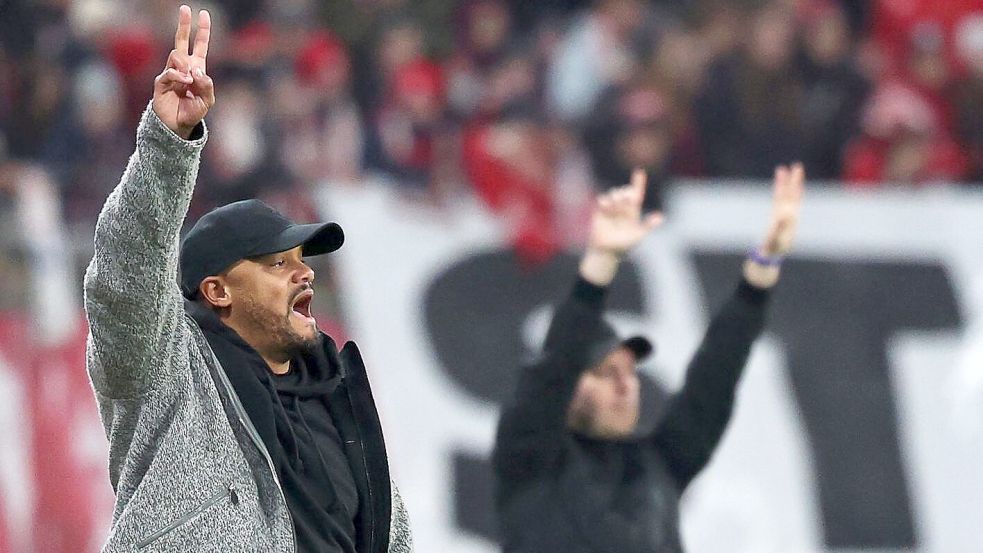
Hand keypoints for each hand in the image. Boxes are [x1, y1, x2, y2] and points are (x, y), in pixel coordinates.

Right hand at [152, 6, 214, 138]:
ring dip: (186, 66)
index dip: (202, 31)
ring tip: (189, 82)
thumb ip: (206, 84)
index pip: (200, 46)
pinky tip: (185, 83)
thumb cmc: (193, 112)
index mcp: (196, 69)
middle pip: (181, 41)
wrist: (178, 126)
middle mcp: (182, 67)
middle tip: (185, 8)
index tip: (204, 14)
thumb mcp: (207, 99)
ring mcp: (171, 73)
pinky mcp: (161, 82)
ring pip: (177, 56)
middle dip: (184, 25)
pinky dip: (179, 76)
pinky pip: (170, 72)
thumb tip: (196, 70)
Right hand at [579, 169, 663, 285]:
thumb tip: (660, 217)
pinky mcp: (600, 211)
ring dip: (616, 195)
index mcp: (632, 212)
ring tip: (615, 204)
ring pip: (614, 193)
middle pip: (625, 192)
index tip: (639, 172)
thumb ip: (648, 225)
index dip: (638, 183)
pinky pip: (602, 199)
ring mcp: (611, 209)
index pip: (636, 194)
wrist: (606, 251)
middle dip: (625, 192)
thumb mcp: (638, 235)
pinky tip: (606, 205)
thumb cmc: (623, 246)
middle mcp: (622, 208)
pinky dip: (605, 200)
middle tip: (626, 198)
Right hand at [759, 162, 804, 255]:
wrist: (771, 253)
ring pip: (784, 194)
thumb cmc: (774, 246)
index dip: (796, 183)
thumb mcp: (777, 237)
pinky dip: (778, 190)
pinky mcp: (776, 215)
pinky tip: (779, 185)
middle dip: (794, 179)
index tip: (797, 171)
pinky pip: (778, 198)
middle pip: (792, 192)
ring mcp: (782, 213)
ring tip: (781, 169)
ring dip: (784, 182)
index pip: (794, 195)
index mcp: (791, 215)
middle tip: (797, 165)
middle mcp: (789, 212)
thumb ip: (781, 226)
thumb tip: (784, 215)